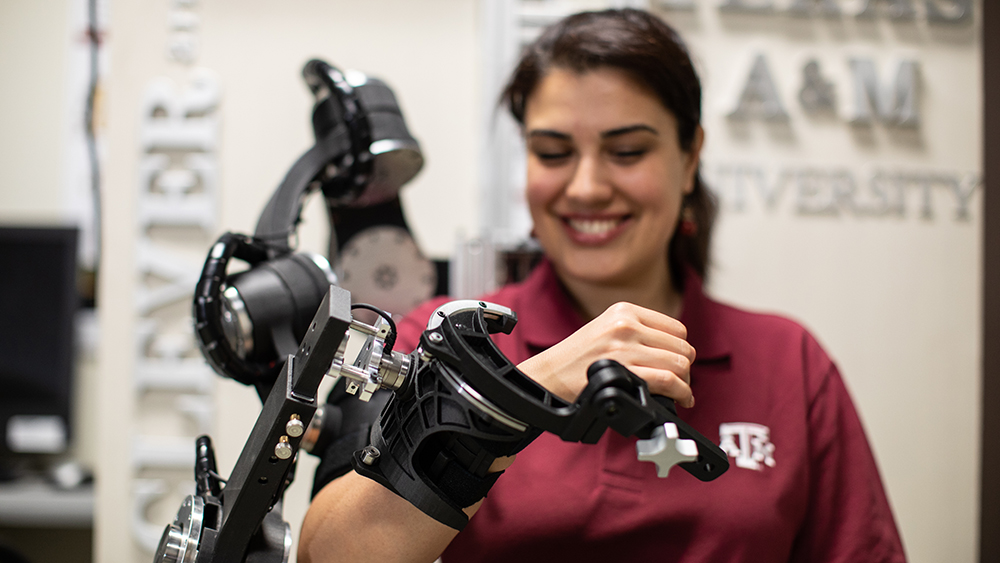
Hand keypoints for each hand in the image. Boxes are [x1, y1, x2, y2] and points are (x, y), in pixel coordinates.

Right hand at [517, 302, 695, 407]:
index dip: (681, 350)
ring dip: (685, 383)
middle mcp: (627, 325)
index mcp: (624, 310)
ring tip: (680, 392)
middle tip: (680, 382)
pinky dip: (682, 393)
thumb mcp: (605, 329)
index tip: (678, 363)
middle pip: (681, 346)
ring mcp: (626, 348)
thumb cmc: (575, 359)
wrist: (548, 376)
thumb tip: (674, 352)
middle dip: (686, 368)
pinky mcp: (625, 371)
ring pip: (679, 364)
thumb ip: (637, 332)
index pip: (676, 328)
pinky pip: (669, 381)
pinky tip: (680, 399)